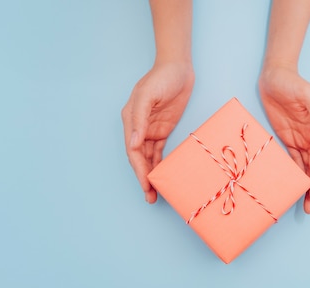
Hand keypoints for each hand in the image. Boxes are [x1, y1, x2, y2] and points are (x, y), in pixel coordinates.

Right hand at [122, 61, 193, 202]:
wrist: (178, 68)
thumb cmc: (161, 78)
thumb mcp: (148, 95)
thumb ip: (140, 118)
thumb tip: (133, 142)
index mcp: (131, 120)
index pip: (132, 150)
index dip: (138, 169)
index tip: (146, 184)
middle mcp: (138, 127)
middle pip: (139, 158)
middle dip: (143, 178)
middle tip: (150, 197)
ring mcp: (150, 130)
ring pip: (148, 158)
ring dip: (150, 175)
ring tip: (154, 194)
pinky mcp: (162, 130)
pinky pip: (158, 152)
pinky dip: (159, 165)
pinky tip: (161, 177)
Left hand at [259, 65, 309, 213]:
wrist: (274, 76)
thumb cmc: (291, 82)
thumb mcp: (307, 94)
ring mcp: (300, 140)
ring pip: (306, 169)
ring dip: (307, 187)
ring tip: (305, 205)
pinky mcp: (288, 140)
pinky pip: (294, 162)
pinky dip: (295, 176)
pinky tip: (292, 188)